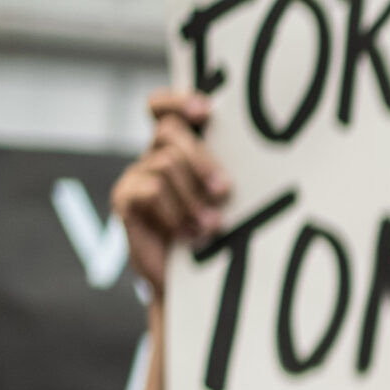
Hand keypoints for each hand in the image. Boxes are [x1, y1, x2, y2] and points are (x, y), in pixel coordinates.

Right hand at [111, 89, 228, 292]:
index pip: (164, 109)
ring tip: (211, 226)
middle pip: (169, 132)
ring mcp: (136, 177)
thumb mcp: (231, 202)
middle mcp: (155, 157)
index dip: (177, 102)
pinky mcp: (124, 201)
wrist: (195, 287)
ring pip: (164, 163)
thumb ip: (231, 174)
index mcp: (181, 150)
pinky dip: (175, 213)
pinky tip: (190, 234)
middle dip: (200, 159)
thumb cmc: (221, 238)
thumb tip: (265, 160)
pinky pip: (150, 191)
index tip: (204, 111)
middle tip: (223, 190)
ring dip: (193, 197)